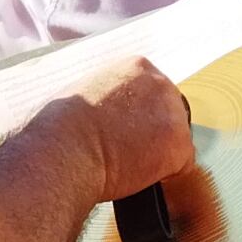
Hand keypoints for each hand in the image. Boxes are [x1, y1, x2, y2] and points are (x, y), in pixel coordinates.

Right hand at [66, 56, 192, 200]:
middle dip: (152, 132)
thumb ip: (107, 96)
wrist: (65, 149)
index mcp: (136, 67)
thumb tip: (108, 112)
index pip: (151, 92)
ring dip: (158, 153)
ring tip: (130, 163)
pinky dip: (162, 174)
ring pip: (176, 139)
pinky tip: (139, 175)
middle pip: (168, 112)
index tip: (126, 128)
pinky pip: (180, 165)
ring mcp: (173, 114)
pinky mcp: (179, 145)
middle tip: (129, 149)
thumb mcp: (83, 92)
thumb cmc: (61, 127)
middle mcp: (160, 83)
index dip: (138, 115)